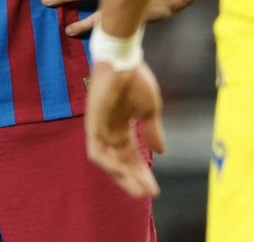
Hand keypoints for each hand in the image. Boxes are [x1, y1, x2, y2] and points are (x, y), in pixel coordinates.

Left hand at [85, 61, 165, 198]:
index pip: (131, 156)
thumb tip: (161, 152)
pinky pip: (97, 152)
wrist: (123, 59)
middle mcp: (108, 130)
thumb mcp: (149, 110)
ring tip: (138, 190)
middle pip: (120, 163)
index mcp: (121, 127)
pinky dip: (110, 165)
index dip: (142, 172)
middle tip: (148, 194)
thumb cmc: (135, 79)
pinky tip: (124, 173)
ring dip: (122, 177)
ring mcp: (99, 128)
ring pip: (107, 162)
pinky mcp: (92, 124)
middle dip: (134, 179)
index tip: (154, 189)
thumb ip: (152, 131)